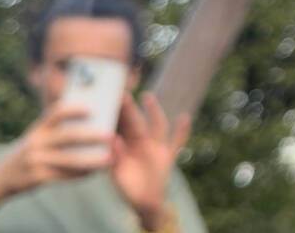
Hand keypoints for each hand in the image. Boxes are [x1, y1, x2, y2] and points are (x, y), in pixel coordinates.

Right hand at [0, 103, 113, 199]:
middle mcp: (35, 142)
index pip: (56, 112)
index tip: (91, 109)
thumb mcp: (36, 136)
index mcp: (38, 128)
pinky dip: (81, 174)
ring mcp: (35, 160)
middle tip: (111, 135)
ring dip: (91, 160)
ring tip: (109, 159)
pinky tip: (94, 172)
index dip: (73, 109)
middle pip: (68, 136)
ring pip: (69, 160)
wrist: (0, 178)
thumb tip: (89, 114)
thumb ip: (55, 127)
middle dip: (91, 136)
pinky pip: (64, 176)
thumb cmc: (29, 152)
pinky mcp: (36, 178)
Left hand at [110, 92, 190, 230]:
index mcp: (126, 148)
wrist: (145, 202)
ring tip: (147, 96)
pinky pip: (177, 141)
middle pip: (136, 122)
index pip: (120, 127)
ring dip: (153, 111)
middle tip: (123, 91)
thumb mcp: (118, 176)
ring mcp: (156, 148)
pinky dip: (182, 130)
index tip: (109, 98)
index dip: (115, 114)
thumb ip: (116, 158)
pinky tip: (185, 118)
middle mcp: (141, 144)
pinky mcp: (168, 155)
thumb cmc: (128, 189)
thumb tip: (113, 139)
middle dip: (130, 108)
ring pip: (156, 126)